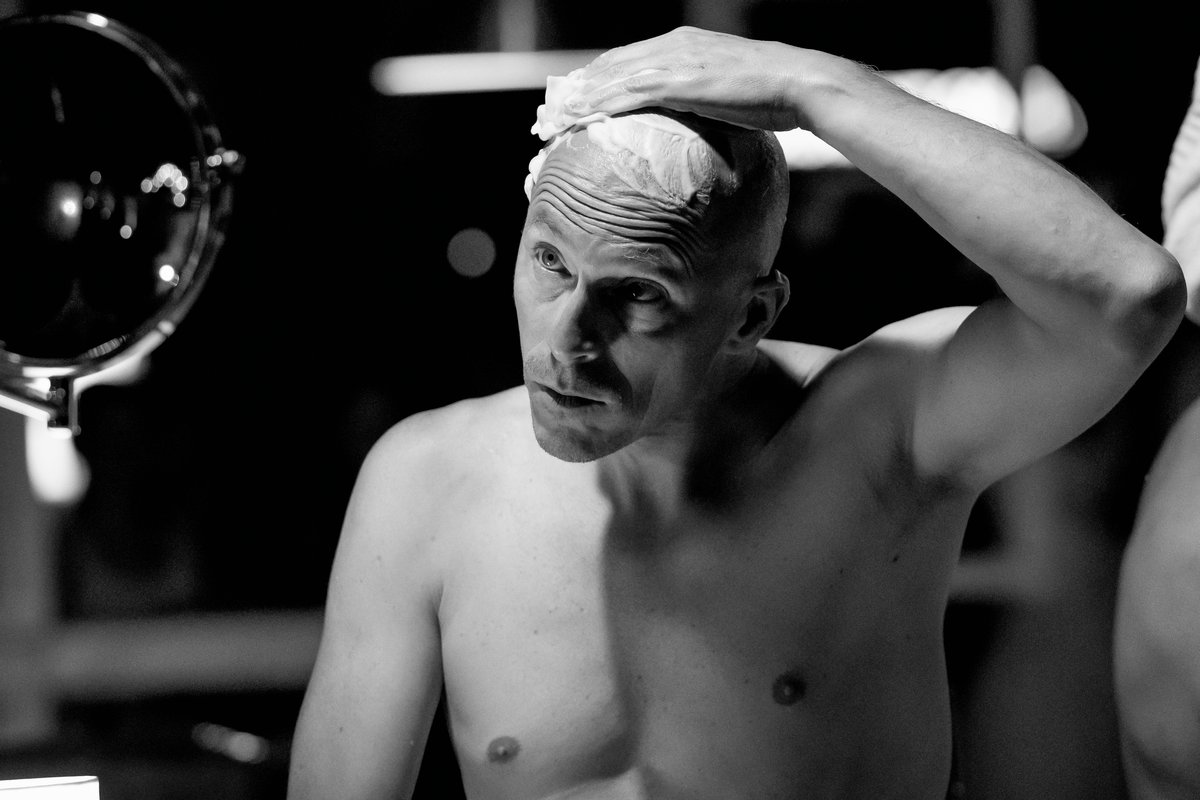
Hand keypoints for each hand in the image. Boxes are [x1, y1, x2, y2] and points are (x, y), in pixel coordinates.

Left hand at [562, 27, 805, 131]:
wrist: (796, 82)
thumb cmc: (770, 93)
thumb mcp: (726, 90)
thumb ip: (701, 98)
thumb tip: (691, 122)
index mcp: (681, 44)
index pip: (626, 60)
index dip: (595, 79)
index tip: (572, 98)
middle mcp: (672, 46)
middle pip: (609, 66)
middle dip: (575, 89)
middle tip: (548, 113)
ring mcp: (674, 61)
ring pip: (611, 78)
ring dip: (578, 101)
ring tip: (552, 121)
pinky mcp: (679, 81)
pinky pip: (628, 94)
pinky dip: (599, 106)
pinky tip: (579, 119)